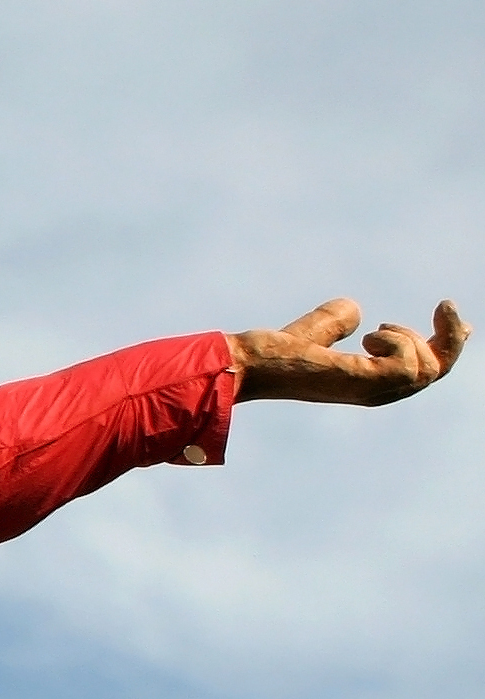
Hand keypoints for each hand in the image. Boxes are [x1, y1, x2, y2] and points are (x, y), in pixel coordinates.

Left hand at [228, 298, 467, 404]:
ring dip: (412, 337)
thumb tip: (355, 309)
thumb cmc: (272, 354)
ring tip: (376, 330)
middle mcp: (375, 392)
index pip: (423, 371)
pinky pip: (409, 364)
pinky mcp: (362, 381)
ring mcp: (370, 389)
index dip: (445, 344)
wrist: (246, 364)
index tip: (447, 311)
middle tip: (444, 307)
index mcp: (369, 382)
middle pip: (437, 371)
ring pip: (430, 367)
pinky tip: (372, 334)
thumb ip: (335, 321)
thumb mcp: (316, 330)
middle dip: (451, 339)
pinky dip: (399, 340)